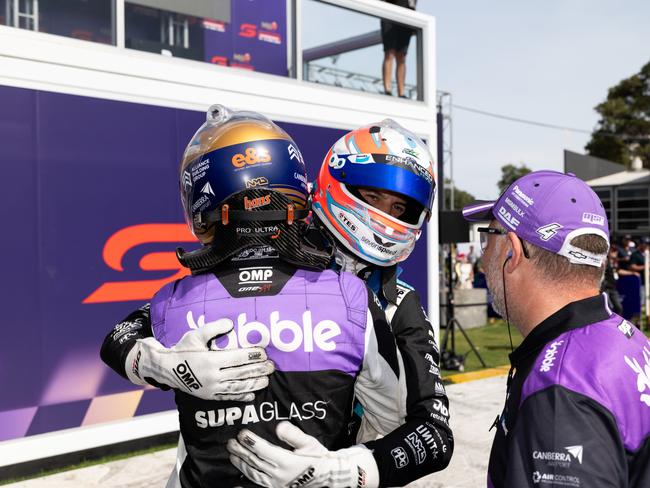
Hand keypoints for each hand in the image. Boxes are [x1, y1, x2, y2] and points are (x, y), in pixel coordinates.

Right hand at [125, 320, 273, 400]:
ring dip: (253, 384)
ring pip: (237, 387)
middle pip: (241, 373)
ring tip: (266, 381)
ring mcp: (211, 388)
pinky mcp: (209, 396)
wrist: (166, 369)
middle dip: (258, 369)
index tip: (264, 353)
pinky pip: (228, 397)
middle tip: (271, 366)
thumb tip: (231, 324)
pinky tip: (251, 395)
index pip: (237, 358)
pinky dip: (241, 397)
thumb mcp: (195, 335)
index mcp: (210, 360)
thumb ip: (213, 328)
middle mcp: (212, 376)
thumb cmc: (183, 349)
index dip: (252, 355)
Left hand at [227, 421, 378, 487]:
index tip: (241, 433)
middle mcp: (279, 475)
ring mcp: (276, 484)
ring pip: (254, 474)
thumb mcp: (309, 443)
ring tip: (232, 455)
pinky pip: (258, 484)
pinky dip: (247, 479)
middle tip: (230, 442)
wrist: (326, 475)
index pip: (263, 451)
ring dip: (241, 464)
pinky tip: (239, 478)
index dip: (251, 442)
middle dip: (241, 451)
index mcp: (287, 462)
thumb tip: (279, 427)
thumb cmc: (317, 456)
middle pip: (255, 462)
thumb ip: (293, 434)